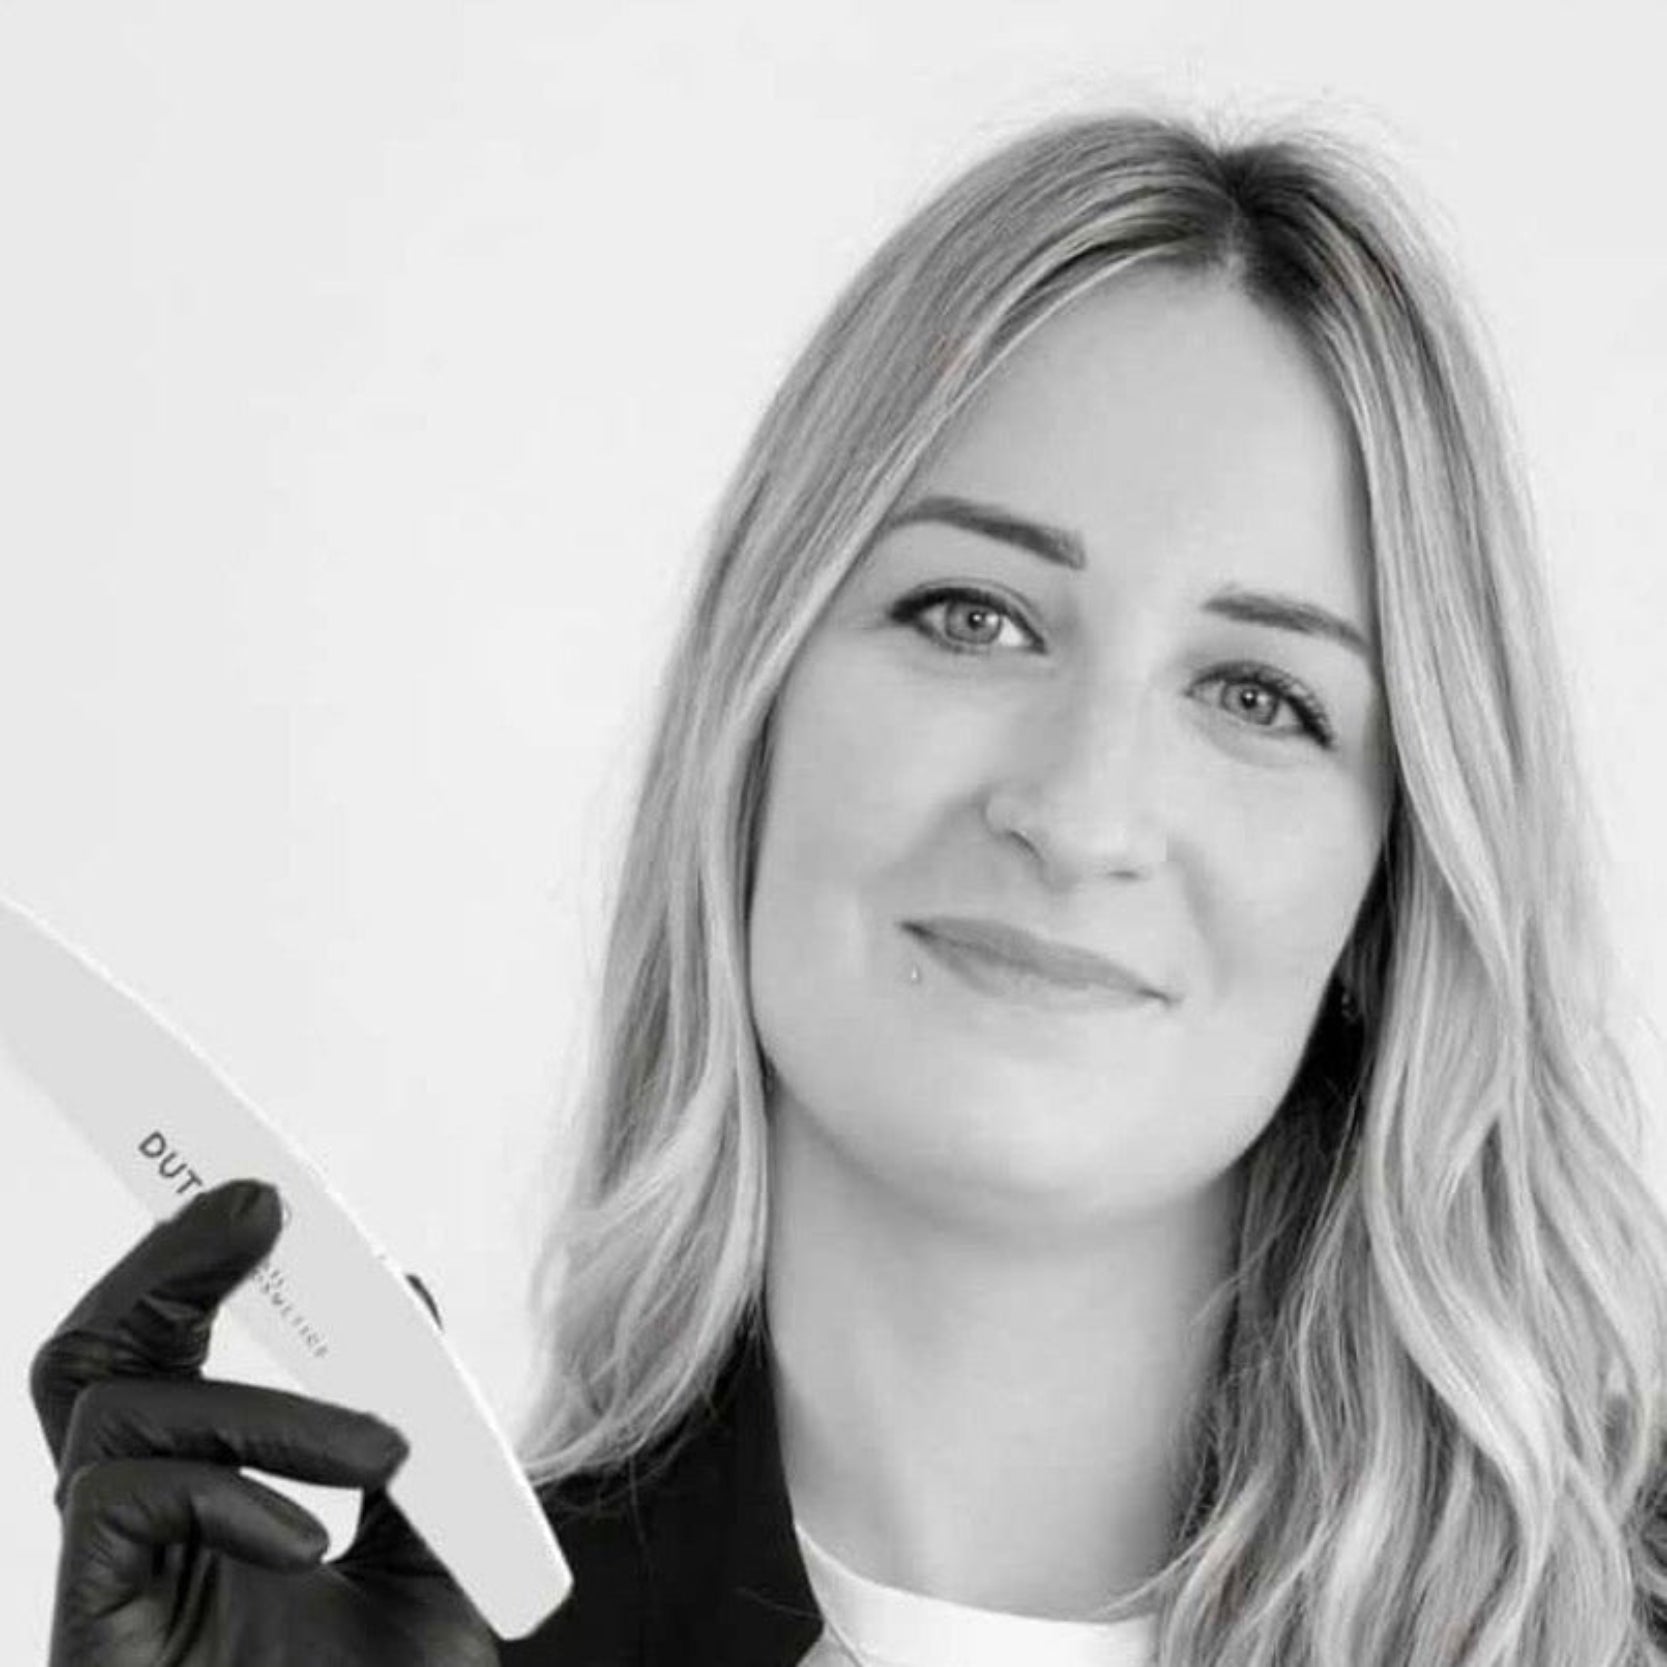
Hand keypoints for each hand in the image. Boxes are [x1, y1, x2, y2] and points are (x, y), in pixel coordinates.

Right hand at [30, 1177, 496, 1665]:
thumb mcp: (430, 1563)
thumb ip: (412, 1440)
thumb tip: (407, 1296)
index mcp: (206, 1509)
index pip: (166, 1355)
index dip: (191, 1262)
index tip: (268, 1191)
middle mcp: (137, 1537)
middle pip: (98, 1354)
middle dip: (170, 1259)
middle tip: (264, 1198)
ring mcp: (105, 1587)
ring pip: (117, 1407)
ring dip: (262, 1402)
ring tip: (384, 1453)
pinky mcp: (87, 1634)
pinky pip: (124, 1499)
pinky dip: (232, 1491)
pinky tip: (313, 1545)